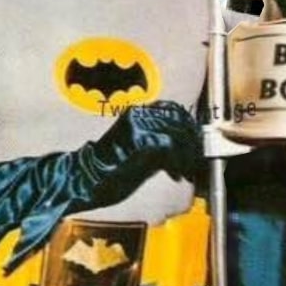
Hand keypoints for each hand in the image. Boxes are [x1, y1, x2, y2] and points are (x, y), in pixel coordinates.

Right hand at [81, 100, 201, 204]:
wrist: (90, 177)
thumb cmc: (111, 167)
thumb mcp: (138, 147)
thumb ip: (158, 141)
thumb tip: (184, 144)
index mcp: (136, 112)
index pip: (172, 108)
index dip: (188, 124)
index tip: (196, 140)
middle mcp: (138, 114)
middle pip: (180, 120)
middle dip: (192, 141)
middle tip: (195, 159)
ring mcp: (140, 125)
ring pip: (179, 134)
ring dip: (187, 155)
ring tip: (186, 170)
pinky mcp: (141, 140)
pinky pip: (171, 149)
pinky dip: (178, 163)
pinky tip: (175, 174)